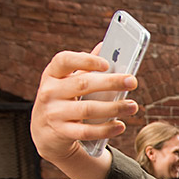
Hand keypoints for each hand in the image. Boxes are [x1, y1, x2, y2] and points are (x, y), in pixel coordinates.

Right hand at [31, 49, 138, 178]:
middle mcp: (50, 92)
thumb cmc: (63, 100)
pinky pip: (87, 131)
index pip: (64, 60)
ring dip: (114, 108)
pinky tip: (120, 126)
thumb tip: (105, 46)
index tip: (107, 64)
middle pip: (83, 84)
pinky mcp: (62, 132)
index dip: (86, 60)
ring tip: (133, 106)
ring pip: (88, 109)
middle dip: (111, 82)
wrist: (45, 133)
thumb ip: (85, 66)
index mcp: (52, 75)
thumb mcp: (67, 82)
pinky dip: (106, 129)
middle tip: (132, 81)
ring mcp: (54, 113)